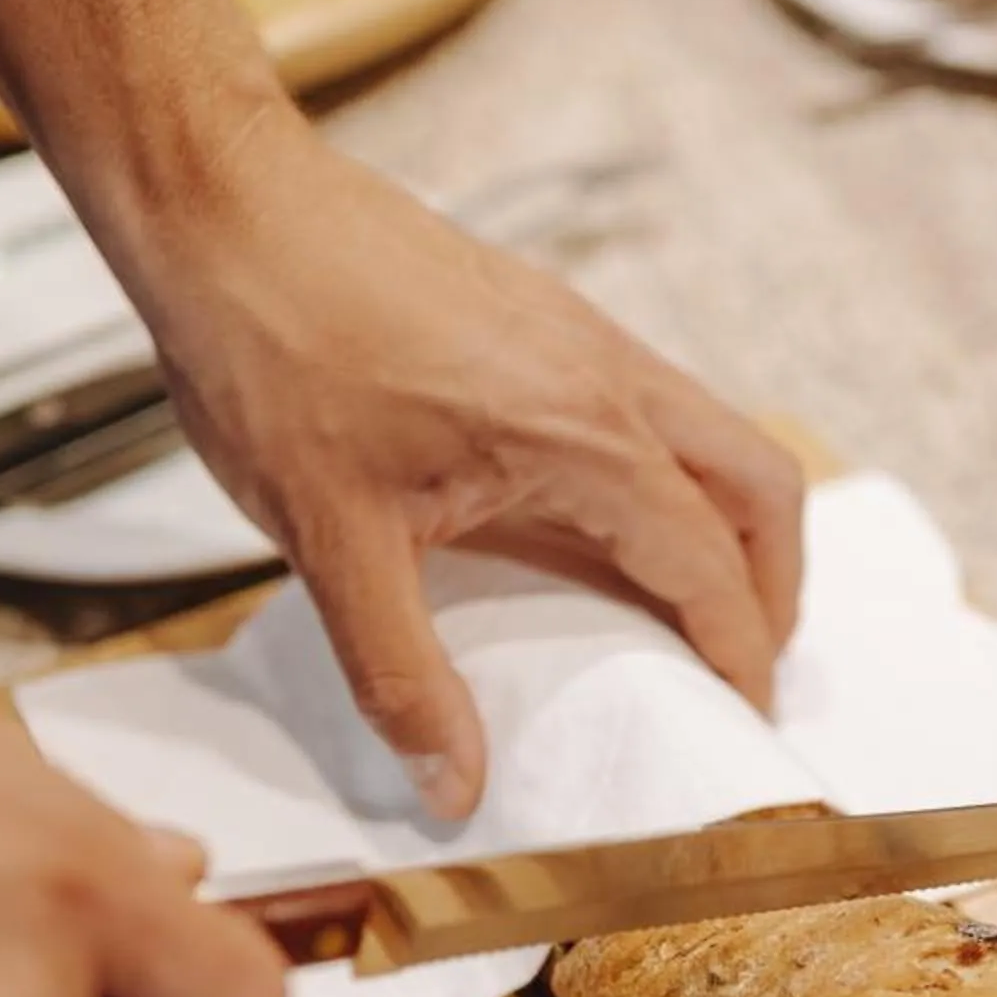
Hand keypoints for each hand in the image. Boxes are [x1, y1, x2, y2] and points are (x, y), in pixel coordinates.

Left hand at [135, 121, 806, 820]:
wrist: (225, 210)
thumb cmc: (275, 351)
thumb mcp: (333, 543)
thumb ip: (402, 675)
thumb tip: (452, 787)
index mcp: (583, 435)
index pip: (709, 564)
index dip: (739, 652)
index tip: (741, 718)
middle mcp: (607, 375)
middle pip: (757, 485)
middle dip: (771, 585)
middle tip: (738, 667)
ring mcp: (578, 335)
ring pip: (710, 436)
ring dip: (723, 526)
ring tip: (677, 609)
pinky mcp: (538, 316)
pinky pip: (645, 406)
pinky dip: (663, 477)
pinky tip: (589, 525)